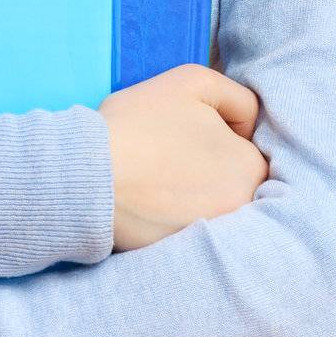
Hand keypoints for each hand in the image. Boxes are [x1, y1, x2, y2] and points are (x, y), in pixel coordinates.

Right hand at [97, 63, 268, 251]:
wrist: (85, 175)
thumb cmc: (138, 123)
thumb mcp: (193, 81)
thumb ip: (237, 96)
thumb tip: (249, 124)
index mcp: (250, 168)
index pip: (246, 148)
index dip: (217, 133)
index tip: (182, 130)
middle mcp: (242, 209)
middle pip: (231, 181)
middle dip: (208, 167)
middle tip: (168, 156)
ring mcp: (214, 237)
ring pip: (210, 206)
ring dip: (191, 193)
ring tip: (155, 179)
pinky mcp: (185, 255)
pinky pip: (187, 231)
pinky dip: (172, 218)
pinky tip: (148, 204)